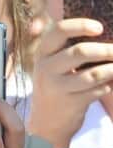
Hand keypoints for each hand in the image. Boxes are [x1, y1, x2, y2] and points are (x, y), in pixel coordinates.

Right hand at [27, 18, 112, 147]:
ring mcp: (57, 87)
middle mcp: (46, 68)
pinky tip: (107, 85)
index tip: (99, 28)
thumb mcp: (51, 63)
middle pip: (80, 52)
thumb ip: (66, 46)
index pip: (58, 31)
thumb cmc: (56, 85)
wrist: (46, 122)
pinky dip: (107, 86)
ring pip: (93, 74)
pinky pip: (97, 90)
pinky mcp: (70, 104)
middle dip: (106, 50)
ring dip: (111, 69)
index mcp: (42, 53)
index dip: (80, 26)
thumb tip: (99, 33)